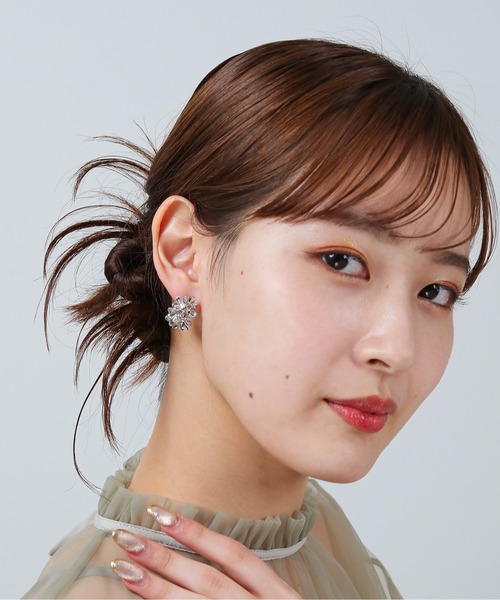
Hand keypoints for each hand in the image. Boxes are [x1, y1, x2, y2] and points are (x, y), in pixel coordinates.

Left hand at [110, 506, 301, 597]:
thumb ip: (245, 586)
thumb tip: (193, 561)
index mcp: (276, 595)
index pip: (234, 556)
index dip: (198, 533)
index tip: (161, 514)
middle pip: (208, 581)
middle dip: (165, 558)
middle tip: (127, 538)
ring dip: (157, 589)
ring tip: (123, 569)